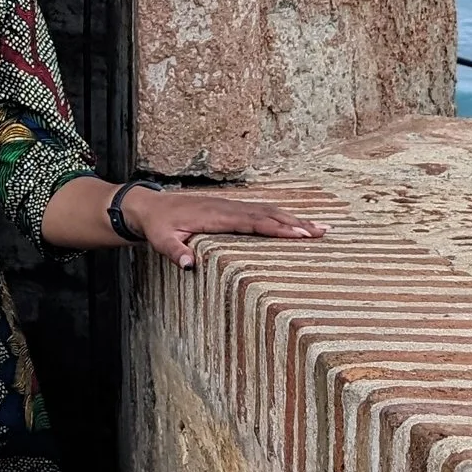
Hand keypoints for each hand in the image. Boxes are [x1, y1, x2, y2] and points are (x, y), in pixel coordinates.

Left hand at [131, 187, 324, 269]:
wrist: (149, 206)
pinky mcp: (230, 209)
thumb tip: (187, 265)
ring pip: (267, 211)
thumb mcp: (160, 240)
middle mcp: (227, 208)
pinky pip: (260, 211)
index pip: (252, 222)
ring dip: (293, 218)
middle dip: (296, 222)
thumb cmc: (157, 225)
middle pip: (268, 214)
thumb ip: (173, 251)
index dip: (277, 228)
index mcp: (216, 216)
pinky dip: (280, 216)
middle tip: (323, 232)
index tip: (300, 234)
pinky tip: (294, 223)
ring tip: (319, 228)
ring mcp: (230, 206)